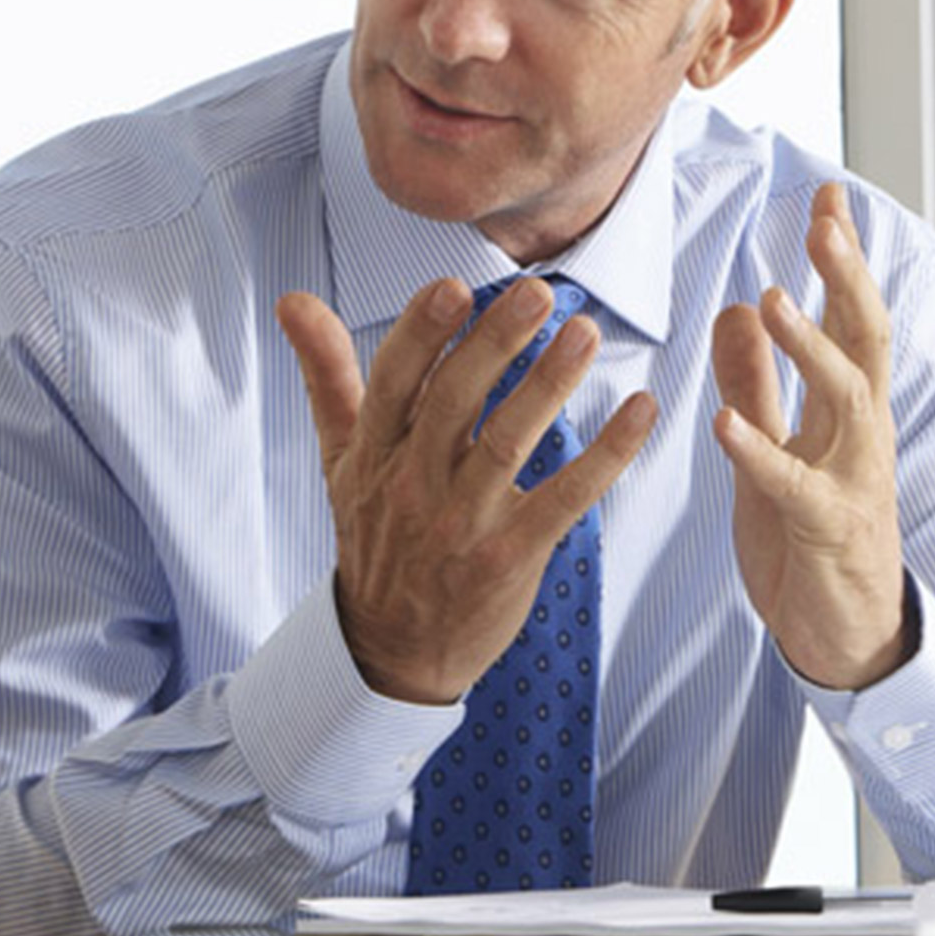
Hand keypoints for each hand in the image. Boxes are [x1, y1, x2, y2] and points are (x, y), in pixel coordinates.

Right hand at [281, 279, 660, 703]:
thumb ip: (326, 374)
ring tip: (584, 333)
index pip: (393, 381)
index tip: (453, 287)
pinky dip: (608, 454)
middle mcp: (414, 483)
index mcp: (375, 451)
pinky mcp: (511, 555)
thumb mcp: (340, 457)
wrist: (391, 649)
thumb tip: (292, 300)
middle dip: (496, 343)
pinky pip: (566, 496)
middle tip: (538, 293)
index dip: (422, 334)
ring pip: (509, 441)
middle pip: (453, 401)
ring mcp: (464, 521)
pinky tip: (642, 410)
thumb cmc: (375, 537)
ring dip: (550, 384)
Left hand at [710, 189, 913, 689]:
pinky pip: (795, 486)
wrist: (845, 641)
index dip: (842, 260)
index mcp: (850, 413)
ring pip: (847, 400)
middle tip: (825, 222)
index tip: (828, 196)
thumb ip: (756, 383)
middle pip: (866, 341)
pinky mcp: (828, 532)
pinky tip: (723, 425)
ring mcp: (853, 481)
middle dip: (847, 279)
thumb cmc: (811, 543)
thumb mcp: (776, 449)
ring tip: (773, 302)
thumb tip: (736, 304)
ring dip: (810, 349)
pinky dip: (760, 452)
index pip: (852, 318)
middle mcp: (863, 436)